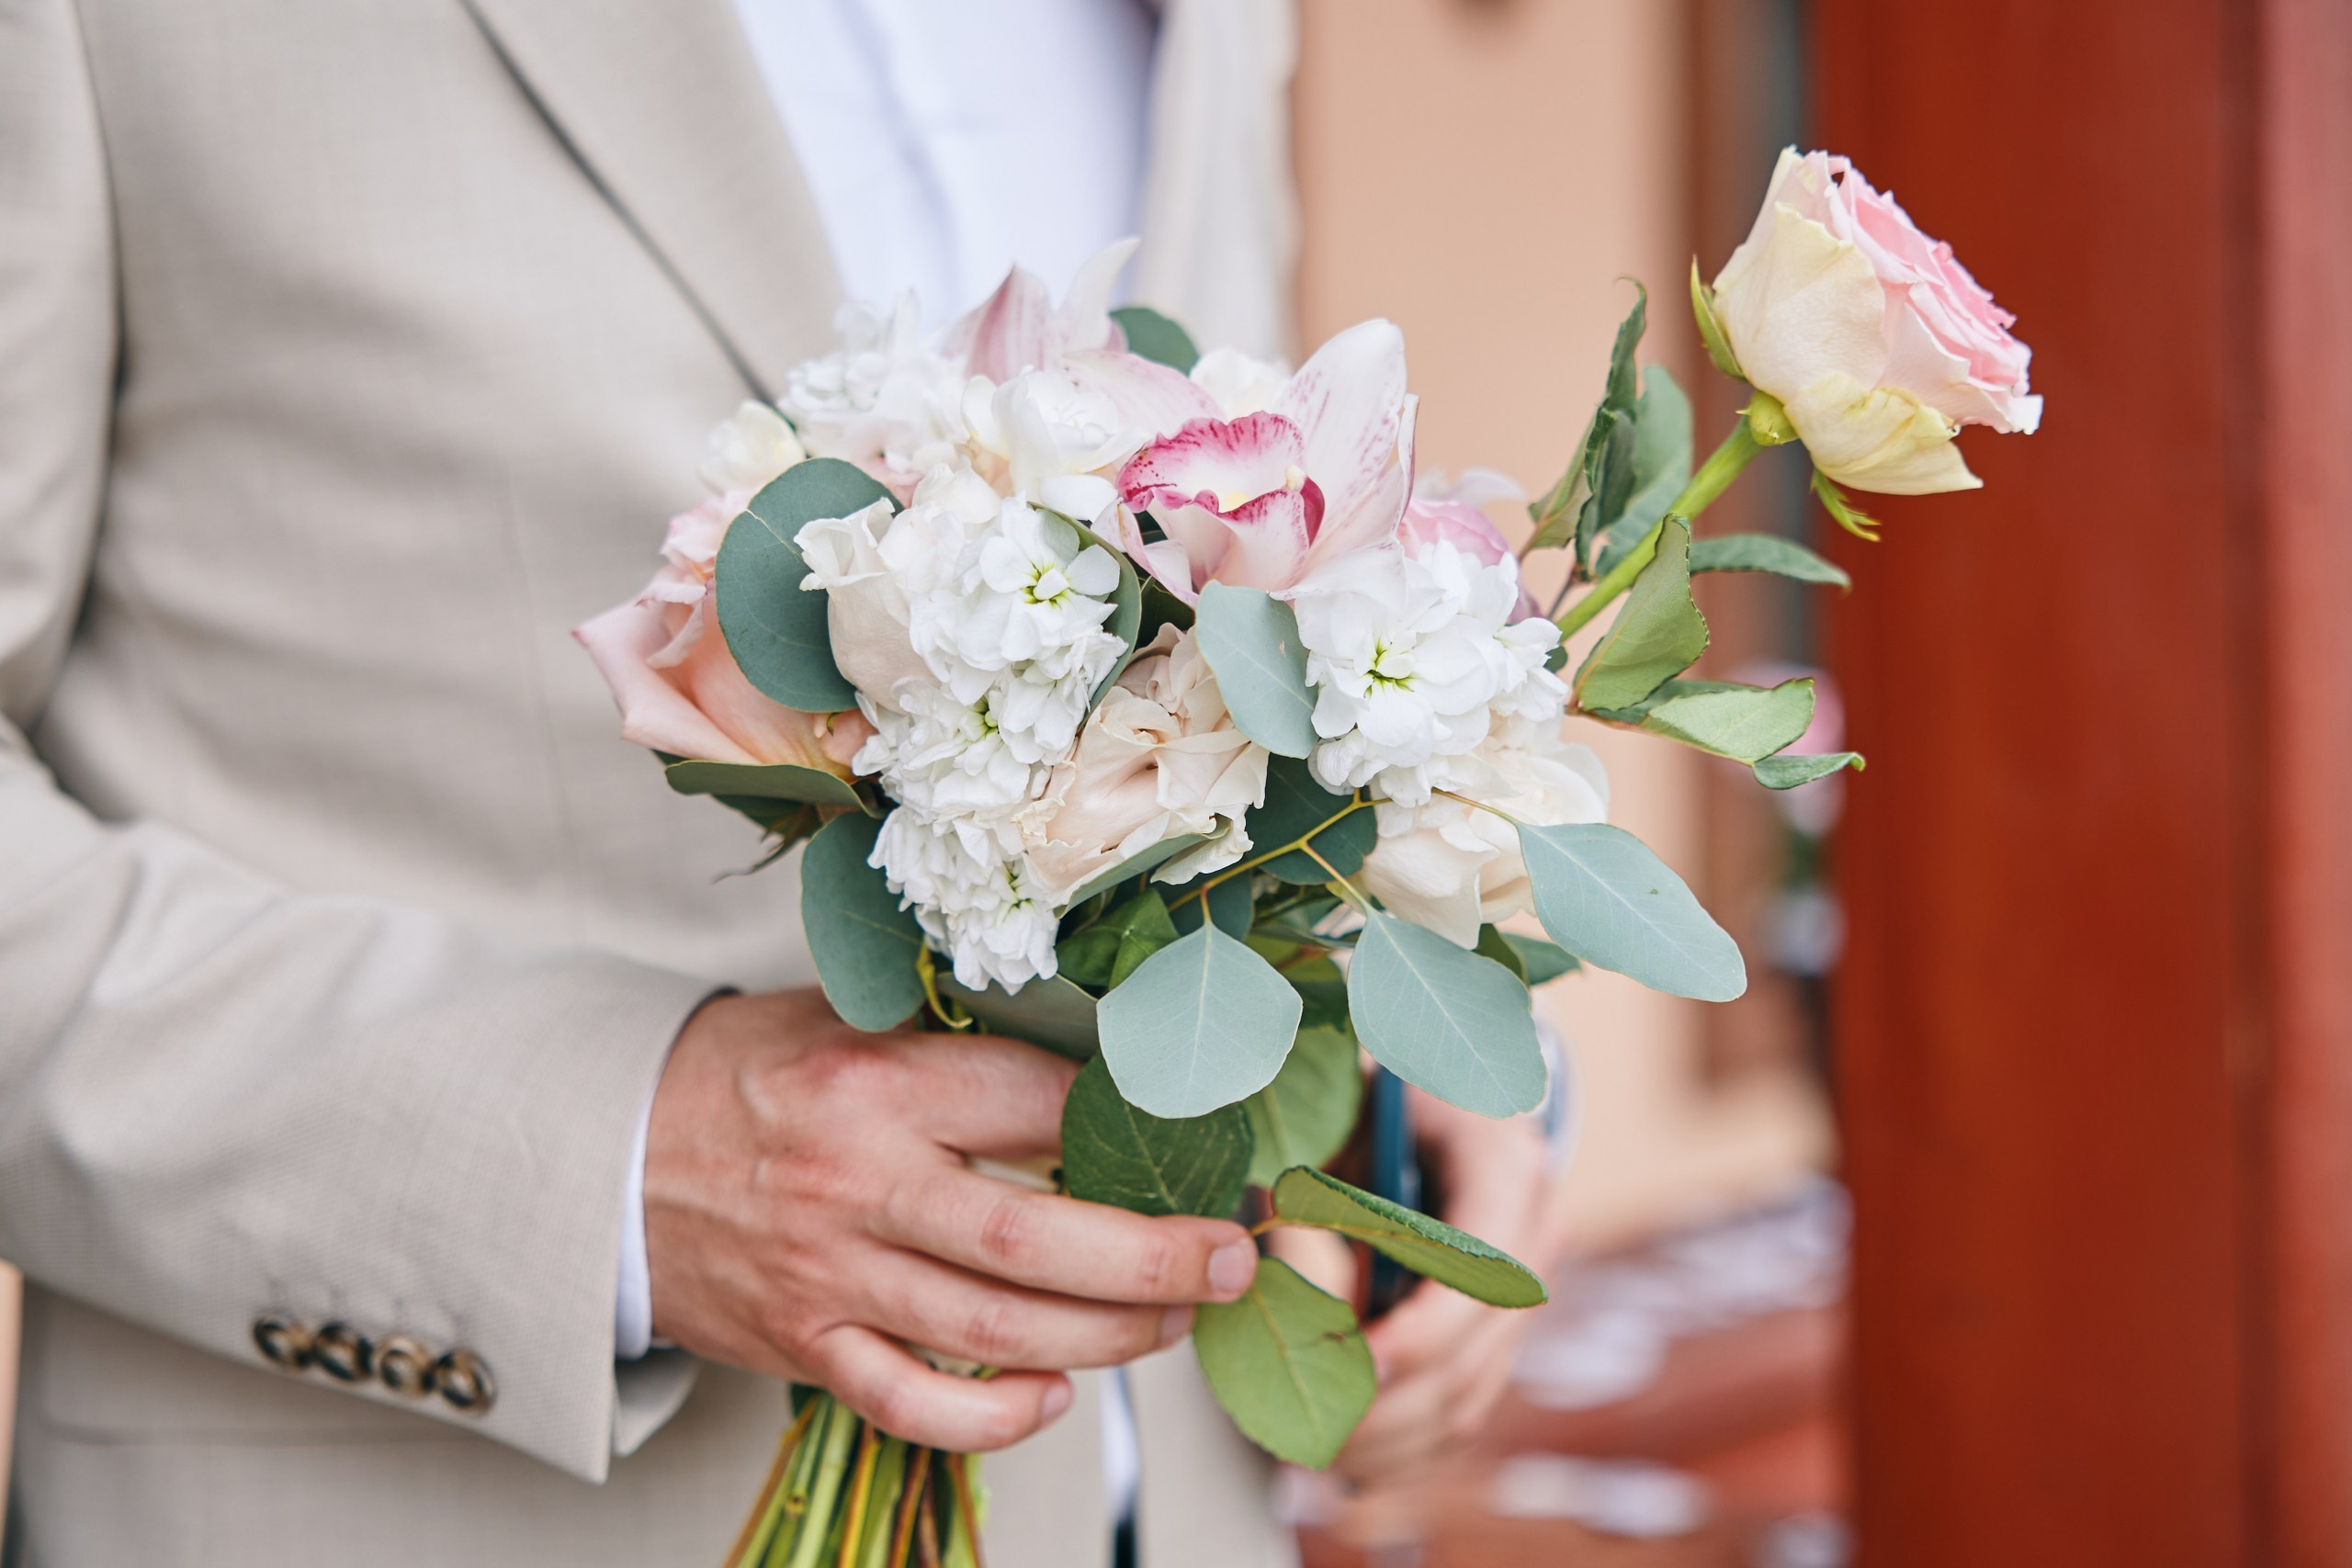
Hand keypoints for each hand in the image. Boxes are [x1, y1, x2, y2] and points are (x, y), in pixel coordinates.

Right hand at [643, 990, 1258, 1452]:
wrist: (606, 1157)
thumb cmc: (753, 1076)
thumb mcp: (848, 1021)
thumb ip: (962, 1043)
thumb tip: (1111, 1059)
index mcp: (876, 1083)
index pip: (1036, 1104)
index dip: (1134, 1121)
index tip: (1201, 1136)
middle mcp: (854, 1184)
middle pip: (1031, 1240)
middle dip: (1155, 1258)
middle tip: (1233, 1258)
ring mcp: (827, 1277)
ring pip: (991, 1331)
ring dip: (1107, 1335)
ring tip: (1177, 1319)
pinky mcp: (802, 1346)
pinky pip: (912, 1404)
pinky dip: (995, 1416)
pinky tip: (1055, 1394)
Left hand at [1333, 1091, 1558, 1484]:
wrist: (1434, 1089)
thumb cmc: (1377, 1093)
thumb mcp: (1348, 1109)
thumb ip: (1320, 1179)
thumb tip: (1266, 1258)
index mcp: (1506, 1165)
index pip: (1484, 1269)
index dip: (1424, 1329)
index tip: (1357, 1364)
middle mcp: (1534, 1234)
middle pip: (1473, 1351)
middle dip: (1388, 1404)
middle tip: (1307, 1427)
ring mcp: (1525, 1292)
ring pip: (1468, 1396)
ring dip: (1387, 1439)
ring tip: (1309, 1448)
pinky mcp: (1501, 1332)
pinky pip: (1461, 1409)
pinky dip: (1403, 1446)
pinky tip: (1343, 1459)